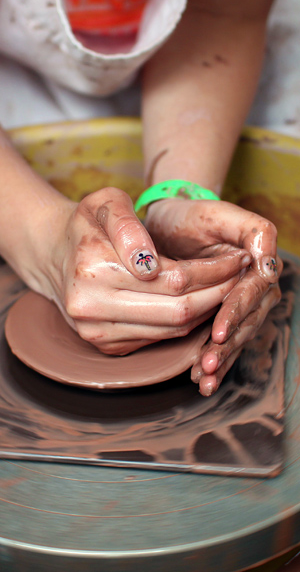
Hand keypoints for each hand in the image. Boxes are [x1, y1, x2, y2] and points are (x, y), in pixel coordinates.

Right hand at [42, 188, 251, 355]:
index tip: (237, 258)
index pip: (174, 279)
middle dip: (219, 293)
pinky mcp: (106, 346)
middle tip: (241, 275)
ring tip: (227, 287)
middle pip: (178, 311)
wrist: (53, 254)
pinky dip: (186, 323)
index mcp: (93, 269)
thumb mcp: (105, 202)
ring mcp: (98, 333)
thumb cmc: (86, 224)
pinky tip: (201, 302)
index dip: (214, 271)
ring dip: (208, 311)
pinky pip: (160, 339)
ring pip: (172, 330)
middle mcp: (91, 308)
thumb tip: (149, 264)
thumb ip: (128, 224)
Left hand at [145, 198, 281, 393]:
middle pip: (247, 321)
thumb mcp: (220, 213)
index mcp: (260, 262)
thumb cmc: (193, 216)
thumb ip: (253, 231)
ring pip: (236, 336)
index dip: (236, 313)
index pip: (252, 293)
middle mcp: (255, 286)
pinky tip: (201, 380)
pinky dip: (215, 361)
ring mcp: (242, 304)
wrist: (172, 223)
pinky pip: (225, 341)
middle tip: (207, 365)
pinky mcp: (225, 316)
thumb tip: (267, 263)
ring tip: (203, 378)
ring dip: (221, 359)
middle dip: (227, 346)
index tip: (217, 332)